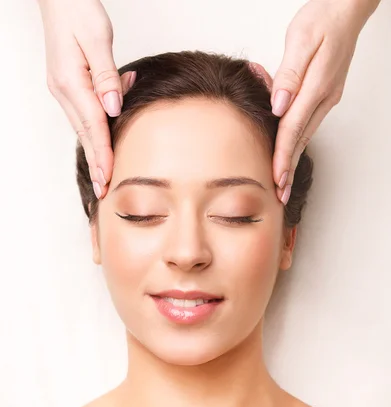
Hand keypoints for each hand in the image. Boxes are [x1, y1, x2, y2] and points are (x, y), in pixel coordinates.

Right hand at [36, 0, 135, 198]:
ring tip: (104, 177)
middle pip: (85, 134)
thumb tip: (114, 107)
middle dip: (96, 164)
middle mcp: (64, 90)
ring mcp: (64, 89)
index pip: (92, 125)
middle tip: (103, 191)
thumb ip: (107, 75)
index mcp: (71, 81)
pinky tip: (106, 143)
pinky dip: (95, 133)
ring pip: (84, 128)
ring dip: (95, 153)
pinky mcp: (69, 86)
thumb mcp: (98, 37)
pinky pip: (84, 115)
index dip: (103, 153)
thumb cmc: (79, 10)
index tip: (108, 177)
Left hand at [270, 0, 380, 203]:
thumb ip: (289, 75)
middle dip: (289, 170)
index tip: (276, 178)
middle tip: (280, 195)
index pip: (293, 129)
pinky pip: (306, 124)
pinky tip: (288, 154)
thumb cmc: (323, 17)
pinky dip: (296, 143)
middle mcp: (323, 98)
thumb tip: (278, 106)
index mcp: (316, 87)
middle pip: (300, 141)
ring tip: (282, 183)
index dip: (282, 156)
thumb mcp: (302, 39)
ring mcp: (325, 98)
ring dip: (292, 161)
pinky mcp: (323, 95)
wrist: (345, 7)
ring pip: (304, 136)